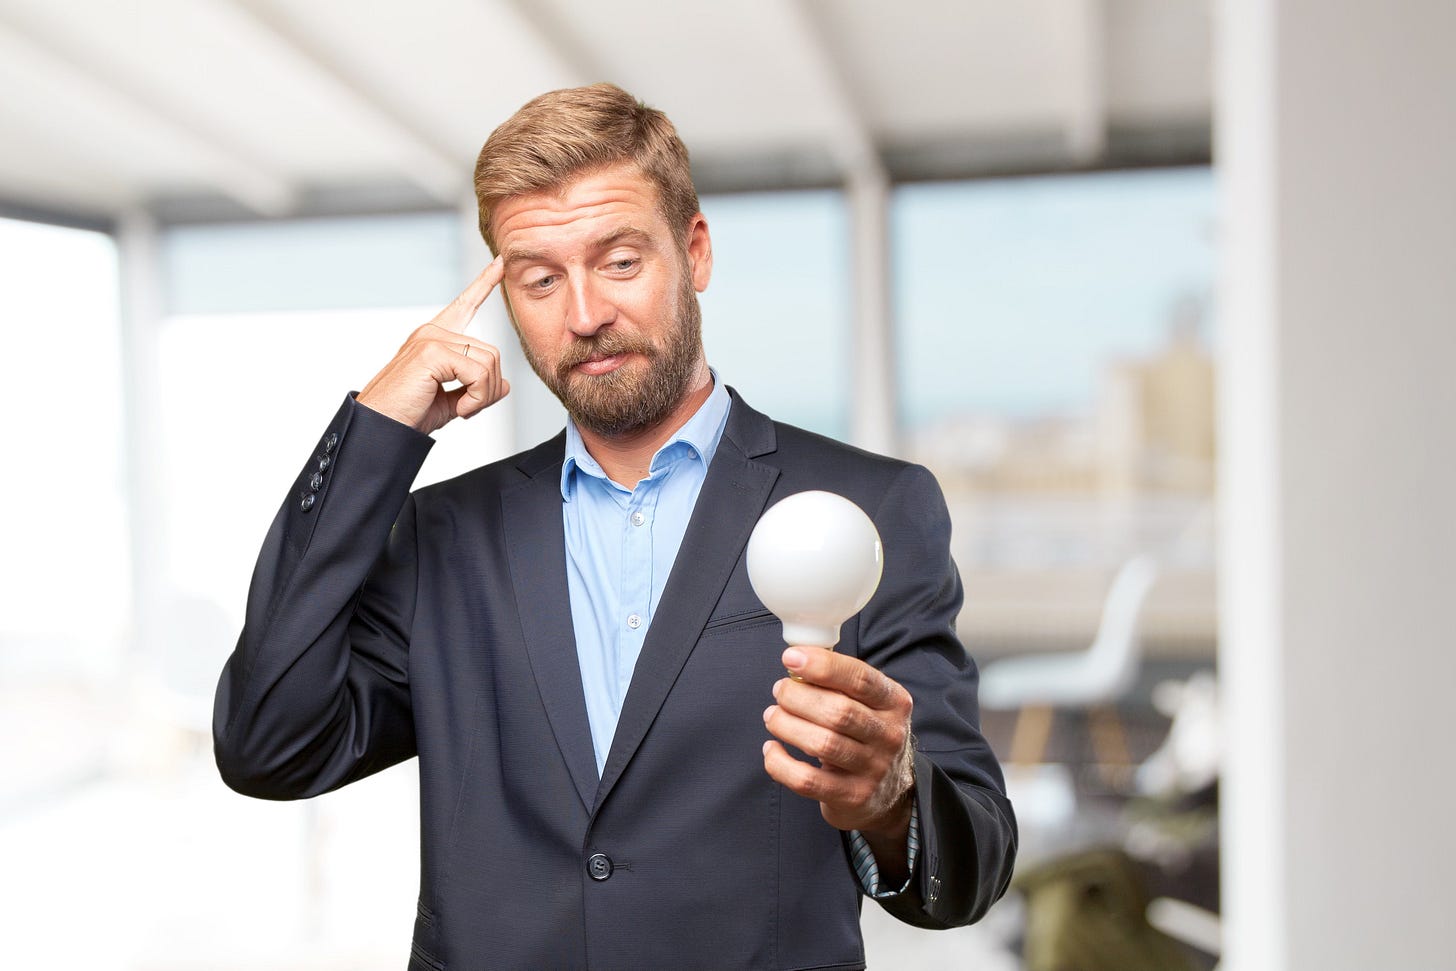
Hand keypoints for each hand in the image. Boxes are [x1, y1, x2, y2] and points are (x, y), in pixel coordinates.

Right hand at [357, 257, 509, 433]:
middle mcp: (432, 332)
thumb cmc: (409, 414)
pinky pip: (478, 373)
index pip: (464, 305)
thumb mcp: (452, 400)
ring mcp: (430, 339)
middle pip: (491, 352)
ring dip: (483, 395)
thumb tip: (504, 384)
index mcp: (434, 339)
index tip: (500, 263)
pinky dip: (476, 398)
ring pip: (489, 362)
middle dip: (488, 388)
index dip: (484, 284)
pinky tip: (458, 411)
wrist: (381, 429)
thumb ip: (478, 387)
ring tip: (461, 410)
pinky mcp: (430, 352)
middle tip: (467, 409)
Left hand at [762, 646, 914, 845]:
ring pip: (821, 744)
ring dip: (786, 725)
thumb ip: (840, 682)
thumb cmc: (866, 735)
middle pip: (838, 711)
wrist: (888, 793)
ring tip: (772, 716)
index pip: (860, 679)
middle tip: (779, 691)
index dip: (823, 666)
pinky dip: (780, 764)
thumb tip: (797, 660)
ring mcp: (873, 769)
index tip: (791, 657)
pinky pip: (807, 780)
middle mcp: (889, 735)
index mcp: (894, 703)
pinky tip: (772, 749)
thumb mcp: (869, 704)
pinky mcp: (852, 796)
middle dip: (798, 697)